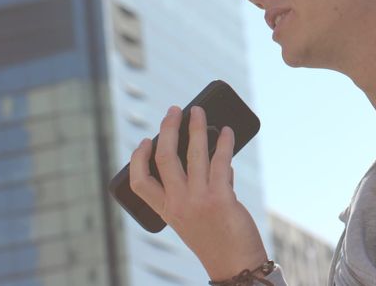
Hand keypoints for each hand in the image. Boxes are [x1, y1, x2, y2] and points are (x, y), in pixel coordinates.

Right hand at [130, 105, 268, 280]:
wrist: (235, 265)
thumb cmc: (216, 239)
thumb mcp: (193, 218)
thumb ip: (194, 188)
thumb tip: (209, 151)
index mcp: (166, 211)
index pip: (140, 182)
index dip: (139, 158)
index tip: (145, 140)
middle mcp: (178, 204)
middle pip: (164, 157)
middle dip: (168, 128)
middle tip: (174, 110)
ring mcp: (199, 200)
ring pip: (193, 152)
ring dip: (197, 126)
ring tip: (199, 111)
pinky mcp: (221, 198)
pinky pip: (221, 160)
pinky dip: (224, 141)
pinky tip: (227, 132)